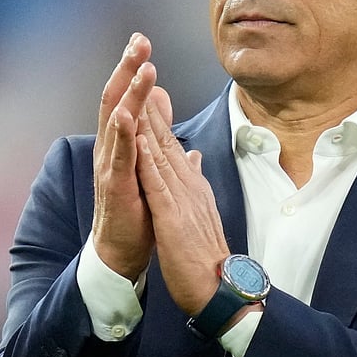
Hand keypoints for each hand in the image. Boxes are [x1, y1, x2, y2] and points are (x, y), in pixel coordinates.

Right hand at [91, 33, 168, 279]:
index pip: (125, 96)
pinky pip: (119, 155)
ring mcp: (110, 165)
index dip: (132, 68)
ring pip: (117, 121)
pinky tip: (126, 114)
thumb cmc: (136, 208)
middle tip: (139, 41)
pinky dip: (122, 133)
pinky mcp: (115, 185)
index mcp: (119, 142)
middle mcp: (109, 148)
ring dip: (130, 93)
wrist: (122, 250)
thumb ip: (154, 130)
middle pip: (116, 98)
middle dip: (128, 68)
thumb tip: (161, 99)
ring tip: (142, 67)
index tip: (142, 39)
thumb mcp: (148, 160)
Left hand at [135, 93, 229, 315]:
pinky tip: (140, 140)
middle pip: (166, 138)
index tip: (145, 86)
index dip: (157, 114)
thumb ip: (194, 180)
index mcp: (190, 184)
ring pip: (161, 153)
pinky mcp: (173, 215)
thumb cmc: (205, 253)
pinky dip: (148, 160)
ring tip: (138, 91)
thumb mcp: (199, 209)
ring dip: (149, 122)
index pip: (170, 143)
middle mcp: (188, 184)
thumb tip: (193, 157)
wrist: (218, 285)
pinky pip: (158, 184)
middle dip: (151, 105)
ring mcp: (182, 197)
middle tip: (141, 71)